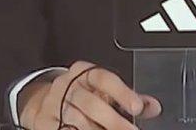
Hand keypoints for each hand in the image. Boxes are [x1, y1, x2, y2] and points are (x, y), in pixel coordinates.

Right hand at [20, 60, 161, 129]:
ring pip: (79, 121)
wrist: (41, 103)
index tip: (138, 108)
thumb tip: (153, 107)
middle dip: (115, 122)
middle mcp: (68, 85)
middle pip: (93, 104)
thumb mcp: (103, 91)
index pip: (104, 79)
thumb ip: (127, 98)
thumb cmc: (80, 95)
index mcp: (84, 73)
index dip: (122, 93)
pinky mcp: (45, 122)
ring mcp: (54, 104)